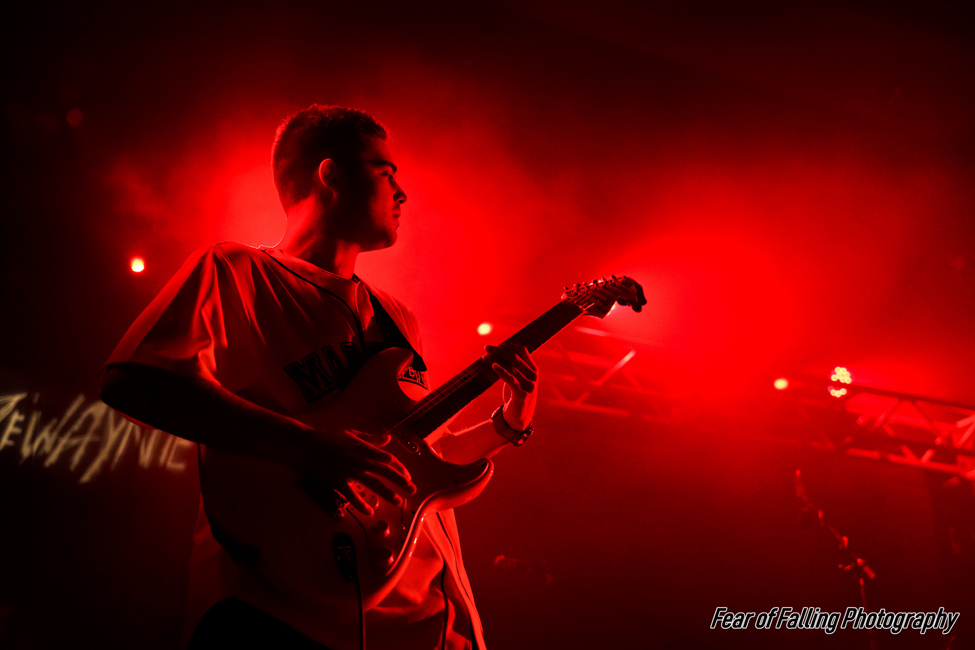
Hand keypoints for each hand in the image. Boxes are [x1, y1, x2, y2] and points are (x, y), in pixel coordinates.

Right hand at [295, 426, 415, 515]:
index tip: (408, 476)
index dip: (399, 468)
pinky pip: (351, 495)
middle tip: (412, 490)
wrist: (306, 445)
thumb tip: (388, 439)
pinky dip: (361, 504)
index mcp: (364, 447)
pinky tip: (370, 512)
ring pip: (372, 484)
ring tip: (398, 502)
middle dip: (400, 481)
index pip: (387, 459)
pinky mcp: (337, 480)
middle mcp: (359, 459)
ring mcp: (348, 471)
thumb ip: (371, 439)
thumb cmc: (329, 438)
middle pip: (384, 471)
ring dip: (387, 494)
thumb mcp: (353, 434)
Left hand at [483, 344, 537, 431]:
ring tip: (484, 357)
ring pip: (512, 367)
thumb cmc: (516, 396)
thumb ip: (513, 366)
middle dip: (499, 350)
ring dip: (496, 359)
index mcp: (533, 369)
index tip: (495, 345)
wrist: (518, 418)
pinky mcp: (522, 395)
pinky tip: (493, 366)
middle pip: (515, 357)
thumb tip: (498, 350)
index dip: (508, 346)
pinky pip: (511, 380)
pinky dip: (502, 371)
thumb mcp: (517, 378)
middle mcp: (534, 376)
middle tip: (486, 347)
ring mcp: (530, 385)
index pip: (522, 351)